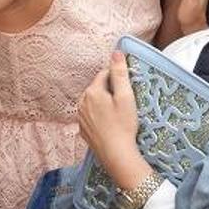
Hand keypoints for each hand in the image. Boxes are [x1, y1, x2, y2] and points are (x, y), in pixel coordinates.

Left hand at [78, 52, 150, 187]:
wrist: (116, 155)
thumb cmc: (123, 125)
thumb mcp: (125, 97)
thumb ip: (120, 73)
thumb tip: (116, 52)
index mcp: (92, 91)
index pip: (104, 74)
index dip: (117, 78)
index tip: (127, 88)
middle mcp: (81, 102)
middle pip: (98, 87)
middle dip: (110, 90)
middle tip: (124, 102)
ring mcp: (80, 117)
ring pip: (93, 101)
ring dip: (104, 102)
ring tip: (118, 114)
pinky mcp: (82, 129)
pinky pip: (91, 115)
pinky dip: (99, 115)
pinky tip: (110, 124)